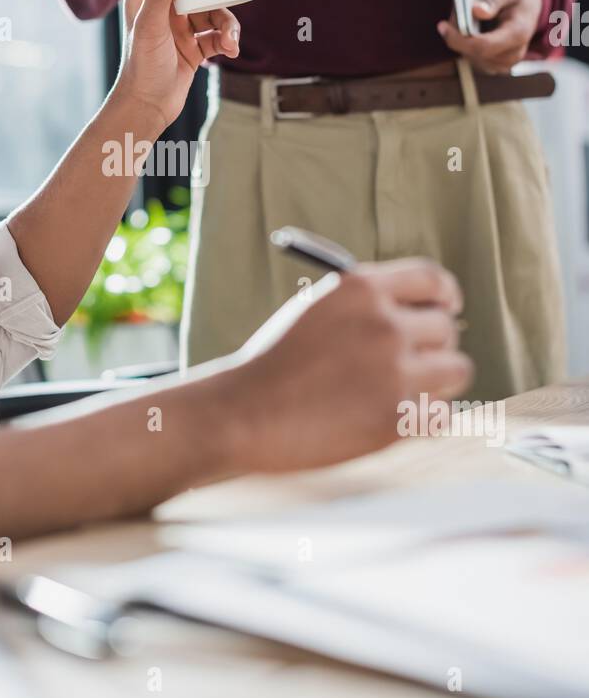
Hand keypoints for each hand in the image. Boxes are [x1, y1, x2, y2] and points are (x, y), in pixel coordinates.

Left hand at [114, 0, 240, 128]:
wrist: (147, 107)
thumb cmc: (141, 66)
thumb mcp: (150, 26)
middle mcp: (163, 10)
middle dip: (220, 0)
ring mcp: (180, 29)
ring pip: (213, 16)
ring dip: (226, 27)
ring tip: (231, 43)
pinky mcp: (194, 48)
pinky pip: (216, 37)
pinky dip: (226, 41)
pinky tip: (231, 50)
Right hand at [230, 259, 472, 471]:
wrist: (243, 412)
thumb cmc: (276, 363)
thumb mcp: (318, 309)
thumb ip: (367, 304)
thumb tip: (426, 310)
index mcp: (360, 288)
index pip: (431, 278)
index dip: (445, 295)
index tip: (448, 308)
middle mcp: (383, 324)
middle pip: (446, 328)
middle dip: (431, 346)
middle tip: (409, 363)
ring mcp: (393, 372)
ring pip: (455, 370)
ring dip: (433, 382)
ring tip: (396, 393)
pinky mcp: (397, 418)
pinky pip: (441, 413)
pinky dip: (422, 418)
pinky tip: (389, 419)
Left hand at [437, 0, 542, 73]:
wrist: (526, 6)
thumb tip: (476, 11)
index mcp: (518, 34)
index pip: (483, 47)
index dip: (459, 39)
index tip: (442, 25)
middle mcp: (513, 55)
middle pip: (472, 52)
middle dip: (457, 33)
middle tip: (454, 10)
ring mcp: (503, 63)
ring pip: (469, 55)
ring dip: (460, 37)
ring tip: (463, 15)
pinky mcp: (493, 65)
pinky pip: (471, 56)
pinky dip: (464, 41)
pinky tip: (467, 26)